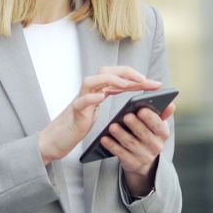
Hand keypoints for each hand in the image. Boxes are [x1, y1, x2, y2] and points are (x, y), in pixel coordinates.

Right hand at [38, 66, 160, 163]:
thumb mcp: (102, 115)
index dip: (137, 79)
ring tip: (125, 84)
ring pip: (91, 81)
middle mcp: (89, 92)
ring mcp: (80, 100)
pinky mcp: (74, 113)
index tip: (156, 84)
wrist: (56, 140)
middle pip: (106, 72)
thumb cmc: (79, 126)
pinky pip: (80, 102)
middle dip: (126, 73)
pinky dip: (90, 98)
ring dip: (109, 80)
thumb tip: (143, 107)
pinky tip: (100, 98)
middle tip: (145, 80)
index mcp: (99, 92)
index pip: (119, 78)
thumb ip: (118, 108)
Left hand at [106, 102, 175, 196]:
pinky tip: (104, 138)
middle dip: (135, 125)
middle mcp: (155, 146)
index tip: (141, 110)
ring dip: (121, 134)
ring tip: (112, 126)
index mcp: (163, 133)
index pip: (159, 125)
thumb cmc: (148, 135)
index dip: (150, 118)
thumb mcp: (156, 125)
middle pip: (144, 134)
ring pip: (131, 144)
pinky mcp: (132, 163)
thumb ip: (161, 114)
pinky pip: (120, 154)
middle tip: (126, 116)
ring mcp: (143, 156)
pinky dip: (112, 146)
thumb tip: (171, 105)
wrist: (143, 159)